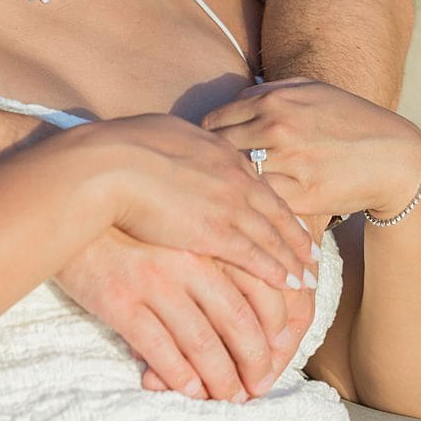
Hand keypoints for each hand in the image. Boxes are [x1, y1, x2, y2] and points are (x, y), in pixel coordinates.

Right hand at [58, 235, 315, 400]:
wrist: (71, 209)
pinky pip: (161, 350)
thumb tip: (249, 306)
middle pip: (239, 323)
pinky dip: (181, 377)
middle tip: (258, 387)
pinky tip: (190, 390)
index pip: (262, 293)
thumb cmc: (130, 222)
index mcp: (208, 242)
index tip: (277, 354)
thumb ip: (216, 255)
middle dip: (255, 363)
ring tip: (229, 397)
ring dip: (221, 379)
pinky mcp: (120, 302)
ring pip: (202, 344)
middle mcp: (188, 262)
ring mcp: (153, 283)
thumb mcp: (181, 228)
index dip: (276, 333)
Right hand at [80, 113, 312, 288]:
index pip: (259, 185)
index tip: (291, 225)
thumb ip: (182, 146)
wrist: (106, 163)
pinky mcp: (214, 233)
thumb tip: (181, 148)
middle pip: (275, 212)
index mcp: (220, 152)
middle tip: (313, 258)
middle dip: (296, 239)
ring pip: (271, 237)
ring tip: (307, 282)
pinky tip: (290, 286)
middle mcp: (233, 177)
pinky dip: (276, 273)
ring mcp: (227, 205)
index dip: (278, 208)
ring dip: (292, 262)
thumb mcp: (162, 133)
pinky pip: (256, 257)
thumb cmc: (120, 146)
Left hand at [200, 80, 420, 220]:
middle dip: (211, 164)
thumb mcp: (310, 90)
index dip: (205, 138)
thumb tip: (230, 102)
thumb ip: (267, 92)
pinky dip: (256, 204)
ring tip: (224, 193)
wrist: (393, 157)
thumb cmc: (348, 119)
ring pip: (237, 178)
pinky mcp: (303, 196)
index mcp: (274, 102)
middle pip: (218, 151)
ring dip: (231, 186)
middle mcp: (277, 130)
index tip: (204, 151)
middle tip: (208, 176)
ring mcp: (290, 164)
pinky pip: (263, 202)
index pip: (214, 121)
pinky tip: (254, 206)